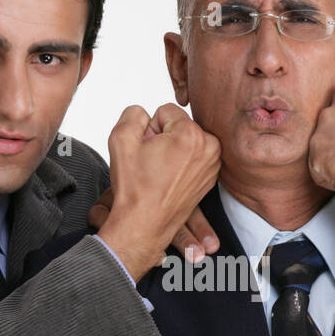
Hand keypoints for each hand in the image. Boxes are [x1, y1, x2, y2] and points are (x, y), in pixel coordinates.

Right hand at [97, 104, 220, 279]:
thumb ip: (134, 113)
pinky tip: (169, 178)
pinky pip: (193, 155)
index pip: (165, 111)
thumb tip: (147, 114)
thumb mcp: (121, 138)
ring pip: (186, 140)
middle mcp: (209, 146)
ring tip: (160, 171)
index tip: (146, 150)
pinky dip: (181, 162)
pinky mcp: (212, 176)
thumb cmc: (134, 187)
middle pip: (179, 125)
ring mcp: (213, 163)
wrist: (143, 224)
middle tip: (152, 162)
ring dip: (172, 150)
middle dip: (163, 138)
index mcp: (191, 134)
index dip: (149, 129)